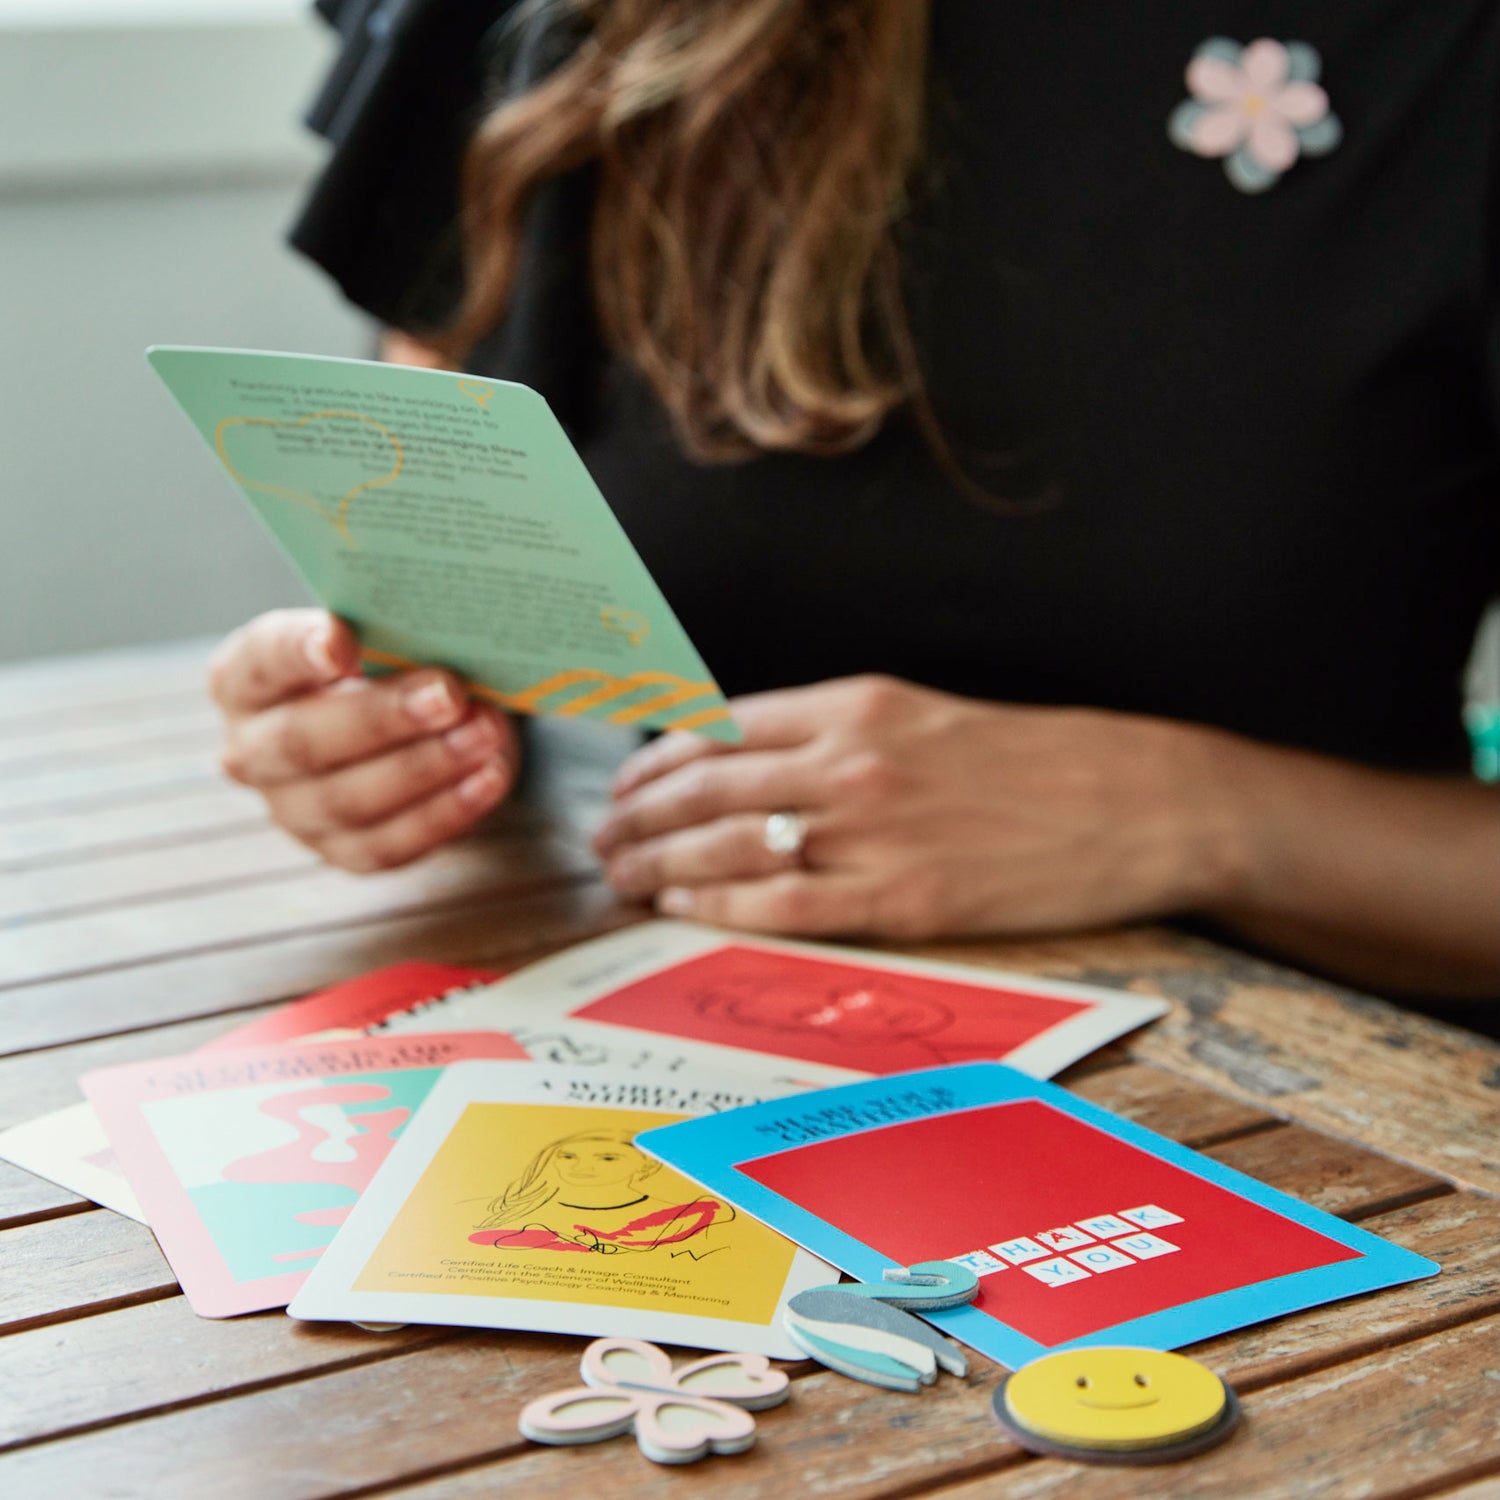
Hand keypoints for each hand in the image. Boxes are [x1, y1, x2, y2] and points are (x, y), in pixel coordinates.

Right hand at [209, 609, 520, 871]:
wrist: (408, 728)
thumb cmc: (388, 666)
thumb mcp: (381, 635)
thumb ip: (392, 630)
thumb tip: (442, 625)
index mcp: (245, 679)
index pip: (262, 662)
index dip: (299, 651)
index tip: (342, 643)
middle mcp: (252, 749)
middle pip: (305, 740)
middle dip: (383, 718)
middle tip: (450, 695)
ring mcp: (292, 810)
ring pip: (349, 799)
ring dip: (426, 766)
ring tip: (485, 734)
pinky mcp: (341, 851)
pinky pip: (389, 842)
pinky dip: (445, 811)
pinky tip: (488, 778)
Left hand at [592, 675, 1243, 938]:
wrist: (1139, 802)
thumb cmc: (1038, 761)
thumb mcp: (927, 719)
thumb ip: (840, 736)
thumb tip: (757, 762)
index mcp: (858, 704)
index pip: (722, 728)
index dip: (658, 760)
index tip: (626, 782)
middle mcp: (851, 759)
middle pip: (706, 785)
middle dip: (637, 813)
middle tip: (601, 838)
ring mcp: (874, 830)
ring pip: (728, 842)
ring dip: (659, 859)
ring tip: (622, 875)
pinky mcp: (904, 899)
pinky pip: (782, 902)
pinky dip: (719, 902)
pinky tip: (682, 906)